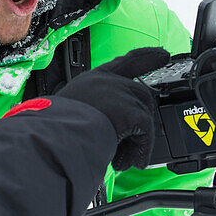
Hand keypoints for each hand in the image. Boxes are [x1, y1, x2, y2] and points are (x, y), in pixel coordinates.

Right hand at [57, 47, 170, 169]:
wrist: (53, 138)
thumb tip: (106, 131)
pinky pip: (145, 133)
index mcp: (93, 79)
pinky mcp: (131, 111)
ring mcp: (121, 93)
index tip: (163, 54)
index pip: (127, 62)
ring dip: (136, 140)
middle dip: (143, 118)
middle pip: (140, 95)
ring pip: (144, 115)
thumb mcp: (73, 111)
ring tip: (119, 158)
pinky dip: (139, 151)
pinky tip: (128, 162)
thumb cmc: (54, 129)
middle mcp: (108, 81)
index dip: (147, 57)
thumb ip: (94, 112)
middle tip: (134, 148)